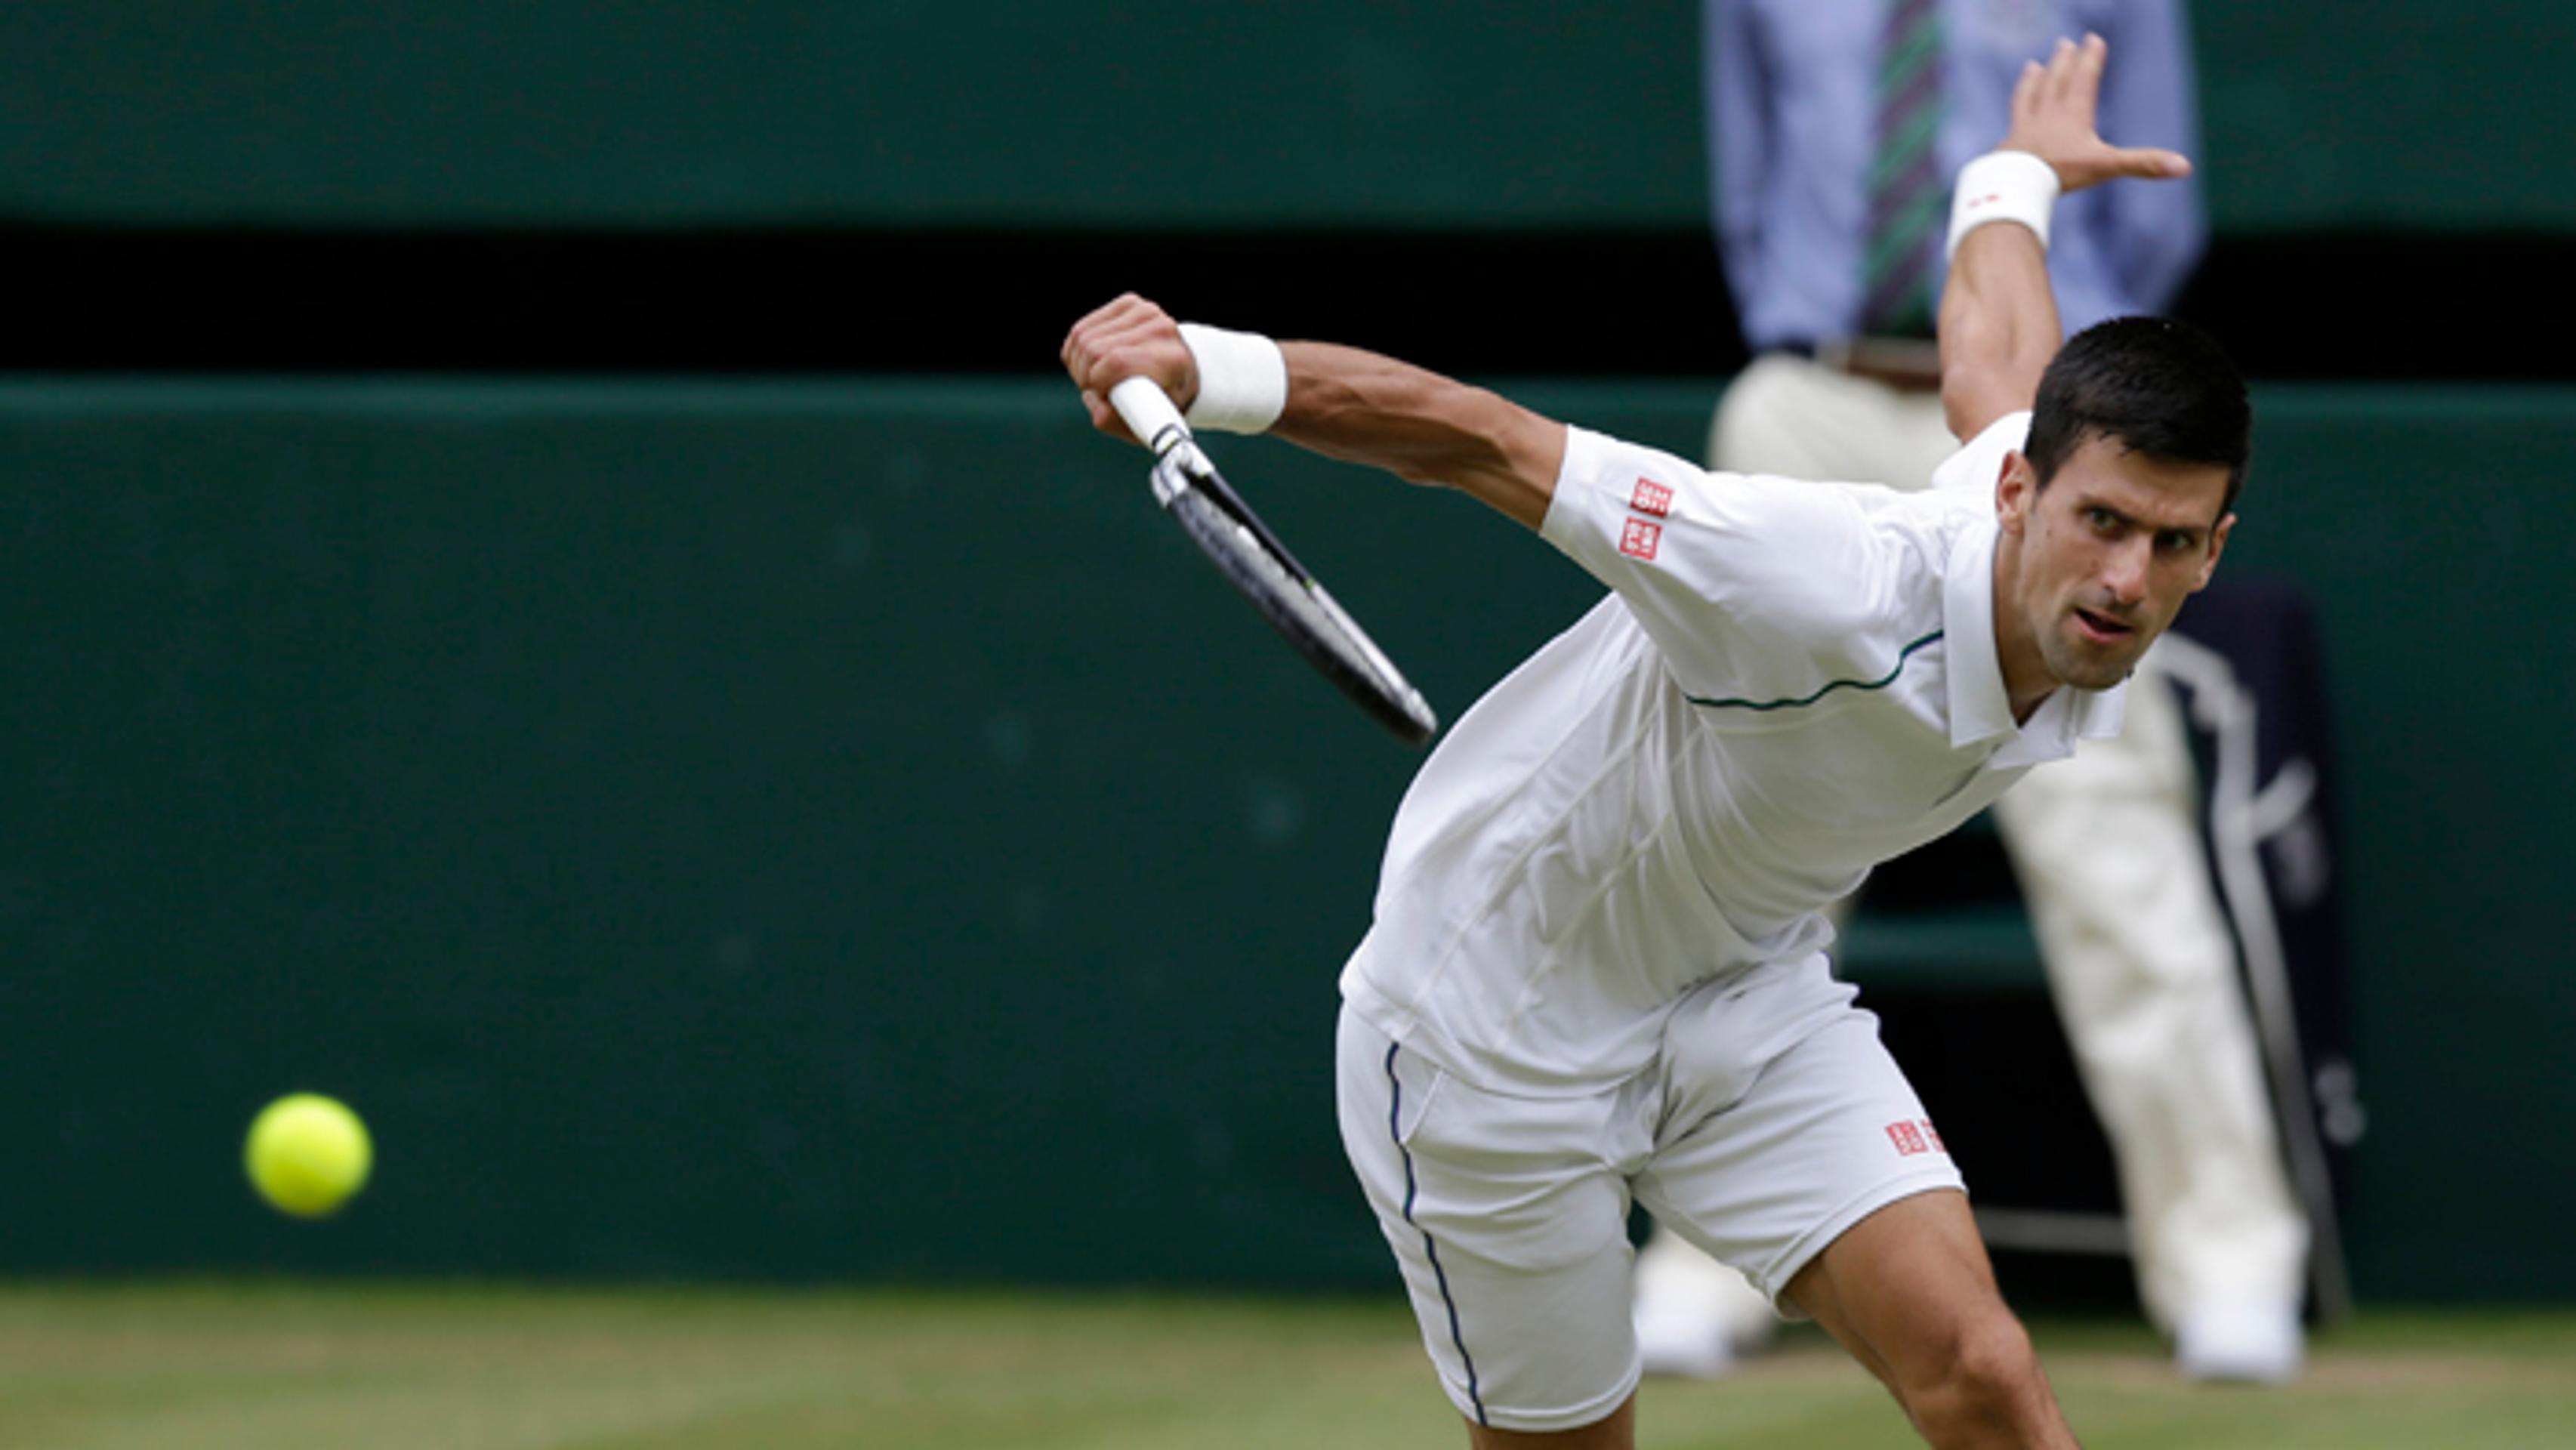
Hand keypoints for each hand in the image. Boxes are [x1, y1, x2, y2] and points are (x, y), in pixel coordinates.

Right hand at [1060, 293, 1197, 444]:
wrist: (1183, 370)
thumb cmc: (1162, 402)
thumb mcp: (1146, 424)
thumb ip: (1114, 420)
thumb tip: (1094, 401)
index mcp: (1171, 361)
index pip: (1117, 361)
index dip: (1097, 382)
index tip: (1102, 395)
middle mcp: (1161, 329)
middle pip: (1093, 349)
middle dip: (1085, 375)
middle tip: (1097, 389)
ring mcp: (1146, 311)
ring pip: (1083, 336)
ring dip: (1078, 363)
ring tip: (1096, 376)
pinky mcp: (1129, 303)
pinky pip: (1083, 327)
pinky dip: (1078, 348)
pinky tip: (1092, 360)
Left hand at [2000, 34, 2190, 192]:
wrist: (2015, 184)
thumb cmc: (2061, 173)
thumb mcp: (2107, 166)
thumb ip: (2144, 164)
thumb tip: (2185, 167)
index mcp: (2074, 115)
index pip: (2084, 79)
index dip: (2090, 59)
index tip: (2093, 39)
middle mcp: (2048, 115)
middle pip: (2057, 82)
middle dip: (2063, 62)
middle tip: (2065, 43)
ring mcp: (2025, 128)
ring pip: (2031, 96)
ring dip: (2034, 80)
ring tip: (2032, 66)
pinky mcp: (2008, 144)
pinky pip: (2011, 124)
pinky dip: (2013, 116)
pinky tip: (2010, 118)